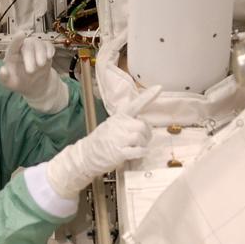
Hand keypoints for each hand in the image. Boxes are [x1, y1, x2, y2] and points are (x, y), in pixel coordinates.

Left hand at [0, 34, 68, 113]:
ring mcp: (35, 48)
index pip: (13, 46)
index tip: (21, 34)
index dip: (17, 40)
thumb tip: (3, 70)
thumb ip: (4, 77)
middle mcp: (23, 48)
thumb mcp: (9, 83)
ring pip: (38, 43)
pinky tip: (49, 56)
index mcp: (12, 54)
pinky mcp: (45, 50)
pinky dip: (49, 49)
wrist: (35, 85)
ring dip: (40, 53)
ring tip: (41, 65)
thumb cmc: (19, 82)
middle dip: (29, 57)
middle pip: (27, 45)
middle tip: (30, 71)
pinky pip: (48, 45)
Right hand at [45, 86, 161, 197]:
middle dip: (147, 134)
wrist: (86, 155)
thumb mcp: (111, 125)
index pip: (135, 104)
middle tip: (143, 140)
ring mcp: (119, 138)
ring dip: (143, 144)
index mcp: (118, 117)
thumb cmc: (100, 142)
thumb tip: (141, 125)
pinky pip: (138, 150)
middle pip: (142, 125)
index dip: (148, 96)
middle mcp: (119, 125)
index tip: (159, 88)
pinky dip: (142, 152)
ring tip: (137, 148)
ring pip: (141, 136)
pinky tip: (140, 153)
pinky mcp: (119, 152)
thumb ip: (125, 122)